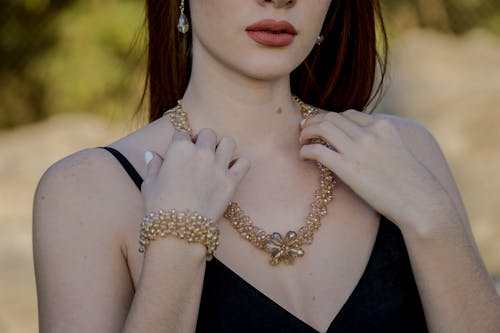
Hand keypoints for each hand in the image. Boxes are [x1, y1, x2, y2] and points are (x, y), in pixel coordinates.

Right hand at [141, 128, 249, 221]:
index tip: (180, 152)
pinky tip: (231, 171)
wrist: (180, 230)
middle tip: (200, 154)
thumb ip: (153, 165)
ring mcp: (219, 166)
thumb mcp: (150, 184)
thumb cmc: (160, 207)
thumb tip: (152, 154)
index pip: (183, 134)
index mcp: (179, 149)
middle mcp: (202, 153)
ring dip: (222, 148)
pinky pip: (244, 163)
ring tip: (217, 158)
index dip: (181, 143)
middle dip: (203, 141)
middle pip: (208, 134)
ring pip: (228, 143)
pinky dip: (239, 164)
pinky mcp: (232, 181)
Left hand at [299, 110, 456, 234]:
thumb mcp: (400, 153)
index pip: (350, 114)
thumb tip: (365, 150)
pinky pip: (318, 150)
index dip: (332, 118)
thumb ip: (382, 144)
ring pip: (322, 128)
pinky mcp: (349, 168)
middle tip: (304, 129)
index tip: (323, 125)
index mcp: (383, 127)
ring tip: (302, 141)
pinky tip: (303, 156)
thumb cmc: (412, 185)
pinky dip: (306, 150)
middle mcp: (370, 133)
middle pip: (332, 117)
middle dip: (314, 121)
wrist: (421, 202)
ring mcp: (359, 149)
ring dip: (307, 132)